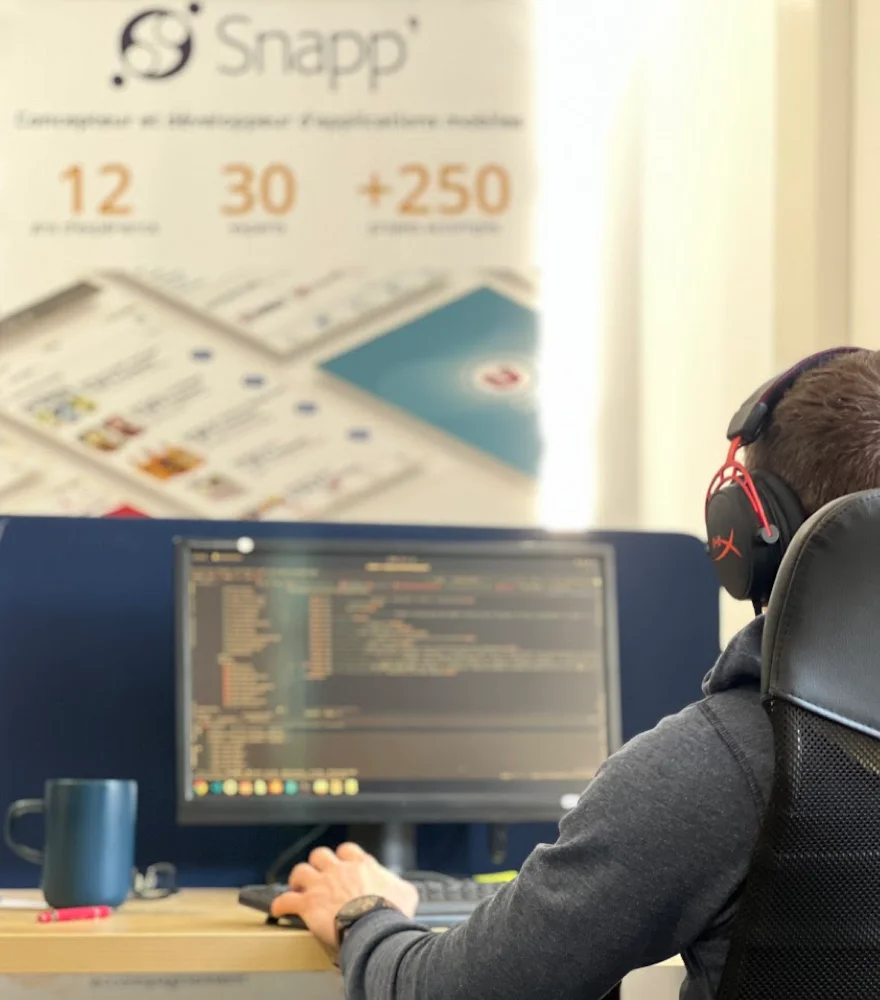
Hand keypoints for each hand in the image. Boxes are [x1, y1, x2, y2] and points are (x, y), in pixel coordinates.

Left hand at [271, 842, 418, 952]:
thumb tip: (403, 889)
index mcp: (362, 866)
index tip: (343, 864)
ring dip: (298, 879)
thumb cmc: (391, 913)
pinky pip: (286, 900)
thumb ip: (400, 885)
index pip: (348, 850)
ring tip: (297, 886)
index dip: (343, 857)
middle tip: (318, 874)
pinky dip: (280, 904)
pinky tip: (278, 909)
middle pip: (321, 855)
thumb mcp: (406, 893)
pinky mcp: (308, 904)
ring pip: (301, 871)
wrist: (374, 928)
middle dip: (318, 863)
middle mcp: (339, 870)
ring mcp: (321, 885)